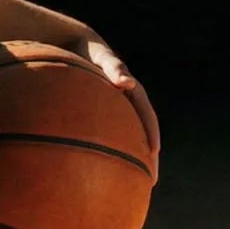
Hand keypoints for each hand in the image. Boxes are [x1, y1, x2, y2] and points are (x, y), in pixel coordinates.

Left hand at [77, 34, 160, 180]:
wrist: (75, 45)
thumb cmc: (87, 50)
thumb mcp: (101, 56)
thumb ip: (113, 67)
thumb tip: (127, 83)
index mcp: (131, 91)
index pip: (146, 115)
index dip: (151, 133)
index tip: (154, 154)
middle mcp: (126, 103)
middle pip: (141, 133)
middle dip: (148, 157)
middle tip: (151, 181)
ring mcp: (115, 110)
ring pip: (128, 138)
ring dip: (133, 159)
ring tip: (136, 183)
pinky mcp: (102, 115)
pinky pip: (111, 137)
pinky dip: (114, 152)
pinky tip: (107, 170)